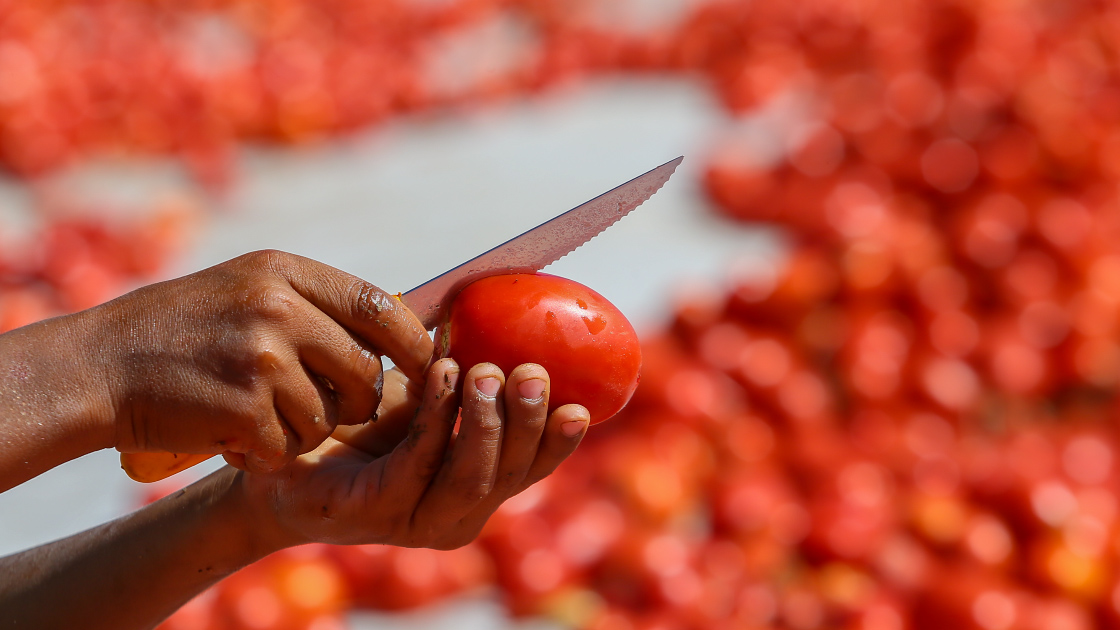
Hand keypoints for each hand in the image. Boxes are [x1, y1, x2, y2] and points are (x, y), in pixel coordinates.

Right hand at [88, 250, 432, 473]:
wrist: (101, 365)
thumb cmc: (181, 328)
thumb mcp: (248, 287)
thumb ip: (314, 301)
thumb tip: (398, 321)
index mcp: (285, 273)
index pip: (379, 305)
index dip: (413, 342)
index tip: (429, 365)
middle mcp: (279, 310)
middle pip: (365, 371)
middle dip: (361, 401)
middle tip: (335, 407)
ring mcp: (262, 360)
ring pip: (330, 416)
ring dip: (307, 429)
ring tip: (262, 414)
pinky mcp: (243, 410)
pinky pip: (292, 446)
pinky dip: (272, 452)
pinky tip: (238, 434)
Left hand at [239, 359, 589, 549]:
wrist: (280, 453)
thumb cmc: (358, 421)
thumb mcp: (424, 393)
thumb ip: (466, 373)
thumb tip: (508, 307)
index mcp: (478, 486)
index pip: (532, 468)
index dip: (559, 442)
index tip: (580, 406)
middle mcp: (456, 513)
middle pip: (511, 476)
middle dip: (527, 423)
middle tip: (532, 373)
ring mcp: (417, 521)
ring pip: (472, 478)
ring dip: (484, 421)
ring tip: (485, 371)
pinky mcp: (376, 512)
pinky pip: (419, 464)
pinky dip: (436, 418)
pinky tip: (442, 375)